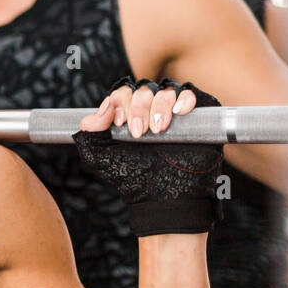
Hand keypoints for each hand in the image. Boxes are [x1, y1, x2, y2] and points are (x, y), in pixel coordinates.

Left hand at [75, 77, 224, 235]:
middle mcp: (151, 110)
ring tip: (158, 130)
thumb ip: (90, 130)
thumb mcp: (99, 156)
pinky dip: (184, 98)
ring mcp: (175, 112)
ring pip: (166, 89)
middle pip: (144, 89)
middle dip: (138, 108)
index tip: (120, 123)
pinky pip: (193, 94)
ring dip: (159, 105)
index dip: (120, 101)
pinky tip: (178, 112)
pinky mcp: (197, 117)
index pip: (123, 91)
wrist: (163, 198)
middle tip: (138, 133)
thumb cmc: (133, 178)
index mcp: (128, 114)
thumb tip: (103, 106)